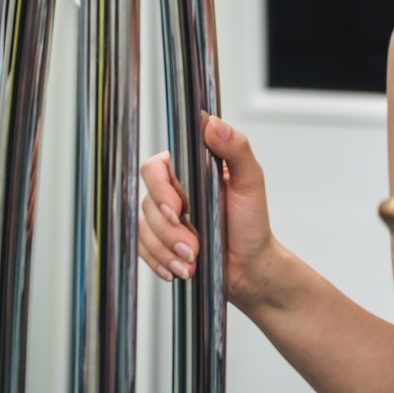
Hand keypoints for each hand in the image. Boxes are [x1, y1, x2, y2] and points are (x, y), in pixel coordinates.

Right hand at [138, 115, 274, 301]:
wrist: (250, 266)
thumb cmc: (252, 222)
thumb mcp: (250, 181)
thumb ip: (236, 149)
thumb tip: (213, 123)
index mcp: (191, 168)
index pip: (156, 167)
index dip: (160, 188)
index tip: (178, 209)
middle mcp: (174, 189)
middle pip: (146, 201)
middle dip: (167, 229)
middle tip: (192, 246)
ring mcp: (164, 216)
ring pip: (142, 228)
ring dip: (166, 249)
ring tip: (192, 261)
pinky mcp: (159, 241)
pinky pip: (141, 248)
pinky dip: (158, 261)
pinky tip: (178, 269)